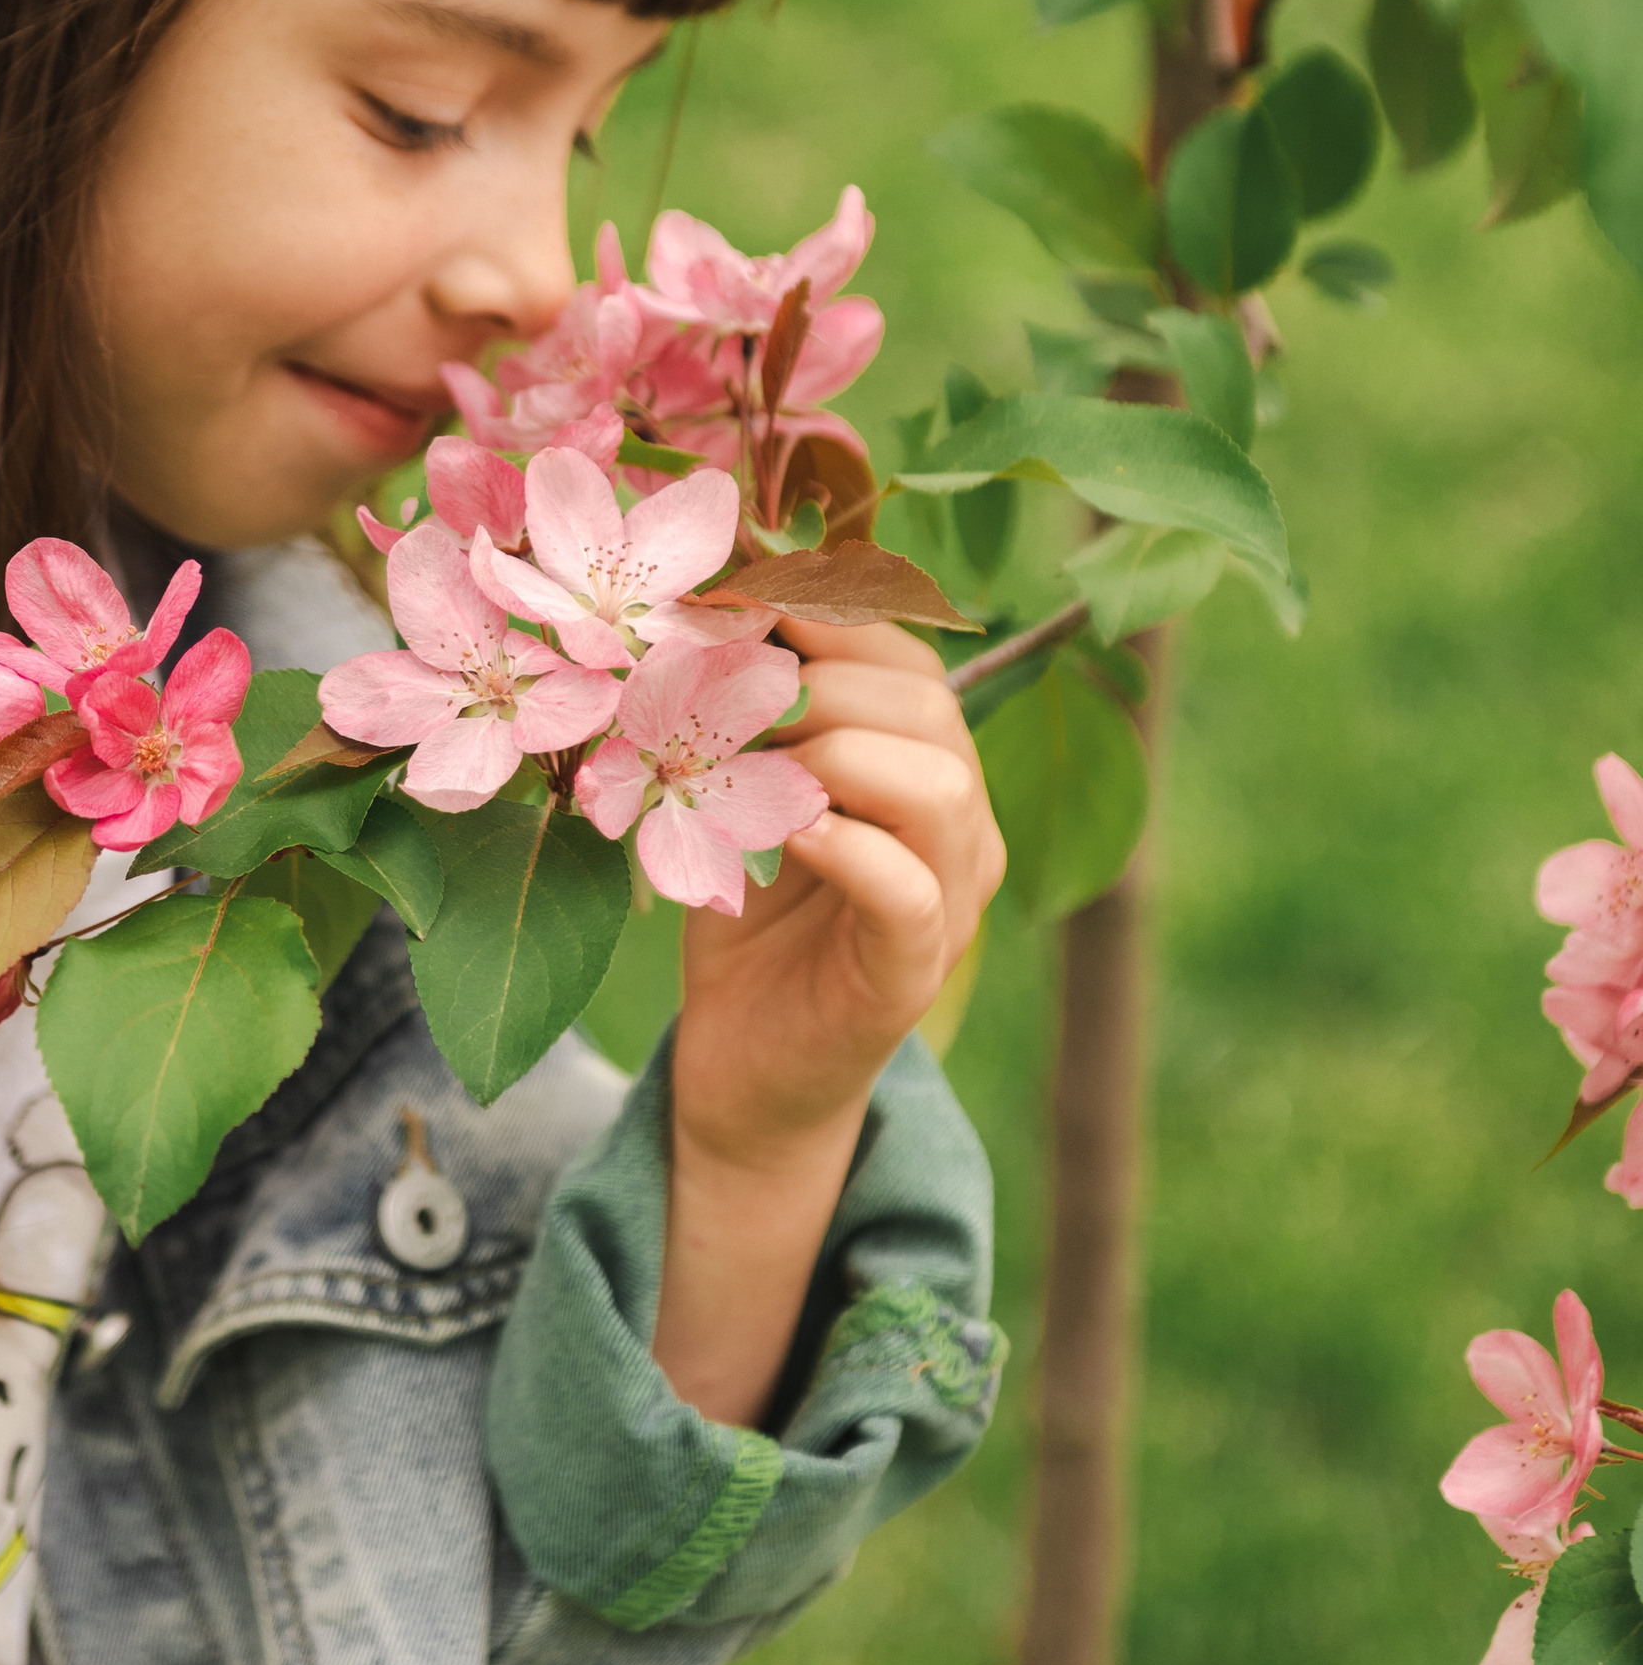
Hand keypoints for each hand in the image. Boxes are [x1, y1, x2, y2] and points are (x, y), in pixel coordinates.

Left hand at [674, 614, 1005, 1172]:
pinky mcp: (912, 973)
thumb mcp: (740, 794)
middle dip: (823, 682)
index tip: (735, 600)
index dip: (828, 617)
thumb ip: (746, 715)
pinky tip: (789, 835)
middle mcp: (959, 827)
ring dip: (837, 753)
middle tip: (729, 704)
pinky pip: (912, 892)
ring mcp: (949, 902)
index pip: (909, 659)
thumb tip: (706, 612)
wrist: (742, 1064)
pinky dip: (851, 848)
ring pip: (939, 787)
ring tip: (756, 769)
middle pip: (929, 708)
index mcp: (925, 767)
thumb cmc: (742, 917)